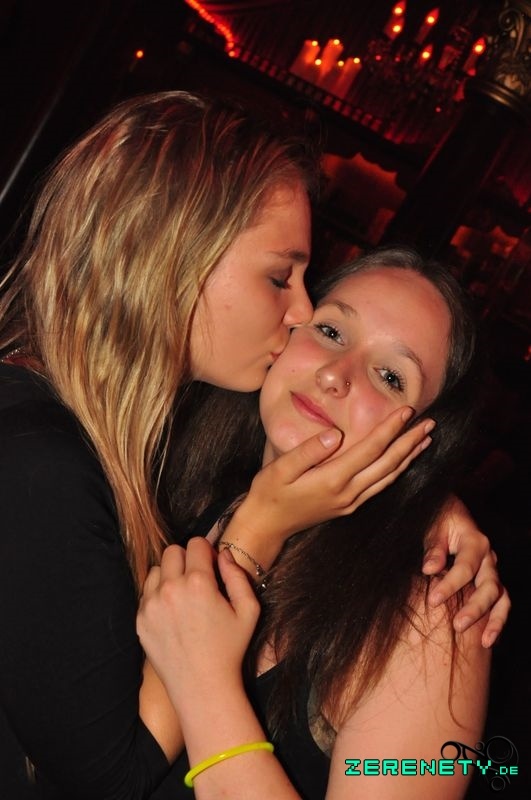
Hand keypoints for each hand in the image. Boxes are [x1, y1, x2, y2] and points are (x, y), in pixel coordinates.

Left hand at [137, 540, 259, 701]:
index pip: (196, 543)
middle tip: (197, 579)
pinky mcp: (140, 619)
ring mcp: (152, 604)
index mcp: (199, 583)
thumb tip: (223, 553)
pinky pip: (146, 592)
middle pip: (173, 551)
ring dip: (170, 575)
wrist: (202, 686)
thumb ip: (237, 575)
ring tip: (183, 596)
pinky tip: (172, 612)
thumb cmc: (229, 649)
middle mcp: (171, 588)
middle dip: (186, 559)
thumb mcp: (248, 611)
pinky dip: (158, 594)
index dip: (207, 552)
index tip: (211, 567)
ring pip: (157, 569)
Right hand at [227, 406, 434, 566]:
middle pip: (387, 464)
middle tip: (429, 422)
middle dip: (410, 442)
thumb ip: (307, 451)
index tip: (407, 411)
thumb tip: (334, 434)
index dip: (390, 429)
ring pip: (388, 476)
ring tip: (425, 439)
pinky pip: (380, 485)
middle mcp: (348, 492)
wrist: (265, 527)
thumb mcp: (280, 469)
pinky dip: (396, 470)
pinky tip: (403, 460)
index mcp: (332, 480)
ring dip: (409, 457)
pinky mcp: (349, 505)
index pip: (370, 450)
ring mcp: (351, 501)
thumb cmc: (268, 493)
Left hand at [423, 495, 510, 646]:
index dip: (450, 585)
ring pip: (501, 597)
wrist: (449, 512)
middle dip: (475, 608)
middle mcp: (488, 557)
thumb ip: (433, 548)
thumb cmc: (438, 519)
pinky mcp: (490, 580)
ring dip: (493, 619)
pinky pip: (501, 602)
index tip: (433, 600)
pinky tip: (486, 639)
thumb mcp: (434, 526)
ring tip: (483, 641)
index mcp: (475, 541)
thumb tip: (429, 569)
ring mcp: (491, 570)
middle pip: (489, 586)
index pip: (466, 567)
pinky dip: (497, 620)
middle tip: (458, 625)